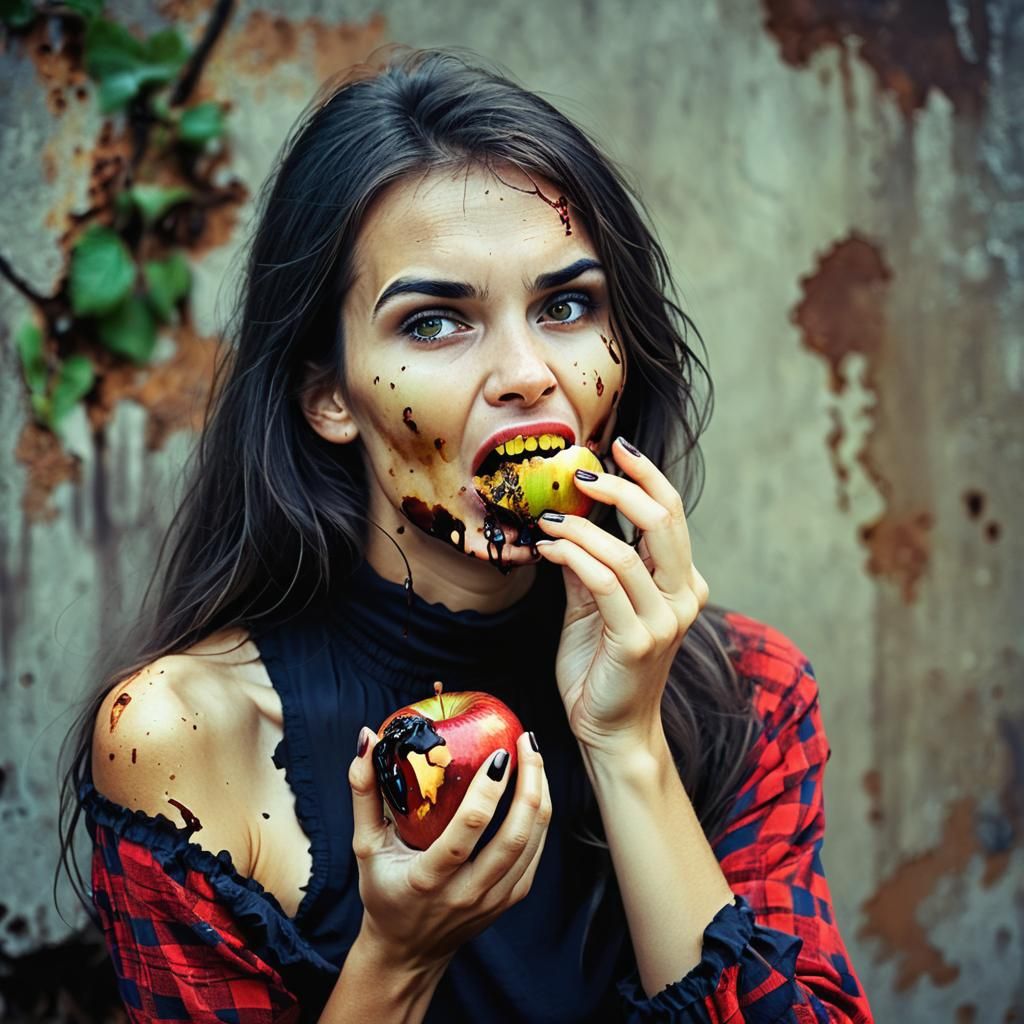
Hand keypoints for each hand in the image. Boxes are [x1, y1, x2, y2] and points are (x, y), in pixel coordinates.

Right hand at [347, 730, 550, 971]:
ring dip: (540, 795)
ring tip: (534, 756)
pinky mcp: (510, 900)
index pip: (469, 830)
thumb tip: (367, 738)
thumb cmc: (384, 892)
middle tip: (526, 741)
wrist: (408, 951)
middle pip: (514, 835)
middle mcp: (467, 893)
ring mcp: (494, 900)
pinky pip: (535, 854)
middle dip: (529, 783)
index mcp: (429, 879)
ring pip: (532, 842)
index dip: (488, 789)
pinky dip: (539, 818)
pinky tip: (534, 788)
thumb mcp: (365, 845)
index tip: (498, 753)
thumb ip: (364, 792)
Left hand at [534, 436, 709, 757]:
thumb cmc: (602, 665)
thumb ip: (586, 561)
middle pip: (662, 522)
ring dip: (581, 526)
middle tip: (581, 473)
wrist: (610, 730)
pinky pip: (603, 584)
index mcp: (681, 584)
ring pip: (626, 552)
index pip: (670, 515)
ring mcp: (664, 622)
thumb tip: (563, 515)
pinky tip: (548, 548)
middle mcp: (683, 598)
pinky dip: (573, 556)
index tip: (616, 448)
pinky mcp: (636, 642)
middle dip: (620, 488)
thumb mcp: (591, 604)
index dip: (646, 476)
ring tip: (548, 519)